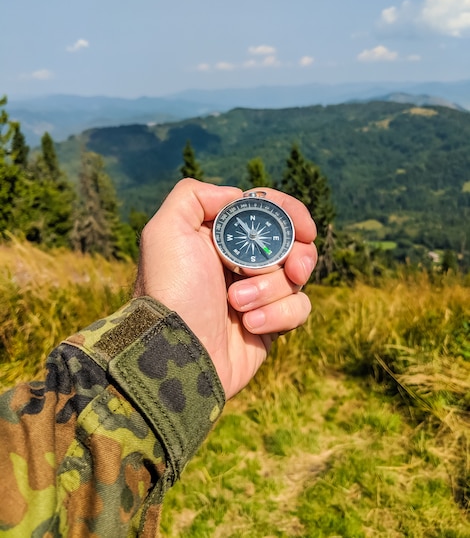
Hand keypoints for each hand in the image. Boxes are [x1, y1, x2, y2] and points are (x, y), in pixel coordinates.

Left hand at [134, 179, 316, 399]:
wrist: (177, 352)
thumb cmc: (172, 290)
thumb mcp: (165, 231)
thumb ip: (194, 195)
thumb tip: (237, 196)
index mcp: (220, 237)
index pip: (267, 212)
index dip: (290, 214)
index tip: (304, 228)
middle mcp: (240, 262)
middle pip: (292, 243)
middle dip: (295, 254)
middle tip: (292, 268)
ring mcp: (257, 293)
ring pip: (295, 277)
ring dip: (270, 289)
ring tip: (237, 303)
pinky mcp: (270, 323)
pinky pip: (298, 309)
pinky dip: (277, 315)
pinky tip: (249, 325)